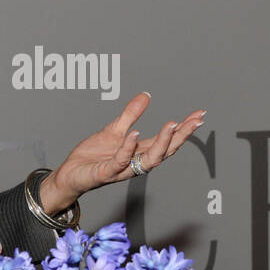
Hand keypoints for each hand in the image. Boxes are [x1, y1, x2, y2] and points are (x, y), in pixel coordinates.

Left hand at [38, 92, 205, 214]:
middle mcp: (135, 162)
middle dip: (181, 137)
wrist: (70, 174)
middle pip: (165, 151)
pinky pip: (120, 162)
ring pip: (148, 160)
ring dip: (162, 143)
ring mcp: (122, 169)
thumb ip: (131, 115)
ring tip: (172, 125)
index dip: (184, 129)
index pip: (167, 140)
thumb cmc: (93, 157)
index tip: (199, 115)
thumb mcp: (114, 130)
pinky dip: (128, 148)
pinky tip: (135, 133)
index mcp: (139, 152)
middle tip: (194, 121)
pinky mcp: (105, 173)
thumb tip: (146, 95)